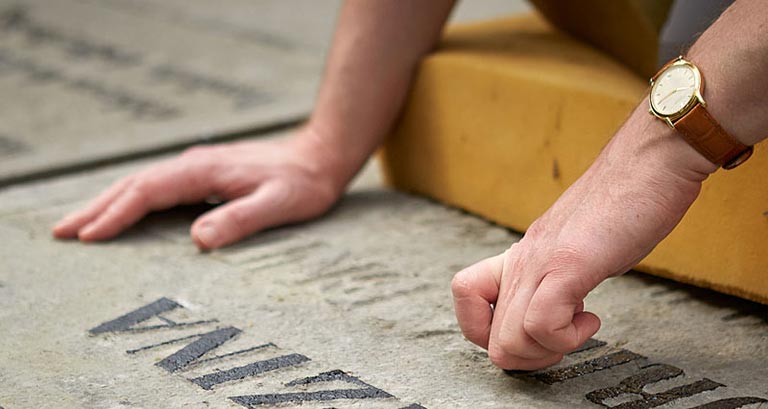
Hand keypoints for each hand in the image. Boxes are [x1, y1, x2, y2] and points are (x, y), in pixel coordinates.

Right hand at [53, 128, 345, 249]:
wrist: (320, 156)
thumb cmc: (304, 183)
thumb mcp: (279, 204)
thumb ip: (240, 220)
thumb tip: (196, 240)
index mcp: (205, 171)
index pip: (147, 191)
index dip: (115, 214)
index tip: (88, 237)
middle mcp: (195, 165)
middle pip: (133, 183)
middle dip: (96, 208)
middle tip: (62, 231)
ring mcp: (198, 167)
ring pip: (142, 183)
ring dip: (108, 202)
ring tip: (79, 223)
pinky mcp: (206, 174)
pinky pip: (157, 186)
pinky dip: (132, 199)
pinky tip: (124, 211)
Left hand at [451, 105, 716, 369]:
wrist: (652, 161)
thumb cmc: (625, 203)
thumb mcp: (577, 246)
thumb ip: (559, 275)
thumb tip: (561, 307)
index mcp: (521, 254)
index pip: (463, 293)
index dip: (489, 328)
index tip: (532, 328)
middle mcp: (523, 259)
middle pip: (488, 339)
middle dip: (529, 358)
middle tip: (564, 338)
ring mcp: (542, 262)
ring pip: (507, 342)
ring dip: (548, 351)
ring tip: (580, 325)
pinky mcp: (570, 264)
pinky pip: (540, 324)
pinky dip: (567, 338)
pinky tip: (592, 319)